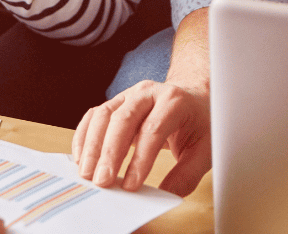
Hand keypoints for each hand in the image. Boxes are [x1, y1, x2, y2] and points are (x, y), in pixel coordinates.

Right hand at [72, 79, 211, 196]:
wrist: (194, 97)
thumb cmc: (200, 122)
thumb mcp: (205, 148)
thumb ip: (187, 174)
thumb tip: (166, 194)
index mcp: (174, 100)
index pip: (153, 129)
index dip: (140, 158)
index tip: (131, 185)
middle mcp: (148, 92)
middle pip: (123, 119)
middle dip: (109, 153)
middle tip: (102, 181)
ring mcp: (129, 95)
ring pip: (104, 114)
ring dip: (92, 145)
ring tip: (87, 173)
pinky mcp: (117, 102)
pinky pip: (94, 115)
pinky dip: (84, 136)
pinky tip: (81, 158)